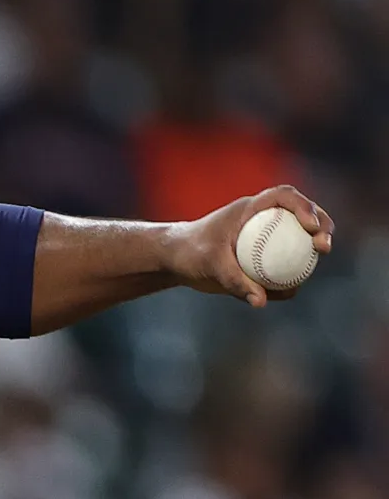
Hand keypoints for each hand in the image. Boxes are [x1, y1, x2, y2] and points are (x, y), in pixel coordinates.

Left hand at [165, 185, 333, 306]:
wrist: (175, 260)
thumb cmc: (188, 253)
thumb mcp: (208, 264)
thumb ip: (234, 281)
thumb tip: (260, 301)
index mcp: (251, 209)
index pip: (284, 197)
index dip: (305, 206)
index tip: (311, 226)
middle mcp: (263, 219)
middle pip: (303, 214)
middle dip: (322, 225)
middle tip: (324, 247)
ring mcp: (266, 237)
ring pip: (299, 239)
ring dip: (314, 250)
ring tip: (314, 268)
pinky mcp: (263, 257)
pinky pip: (285, 266)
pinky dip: (291, 276)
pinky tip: (288, 290)